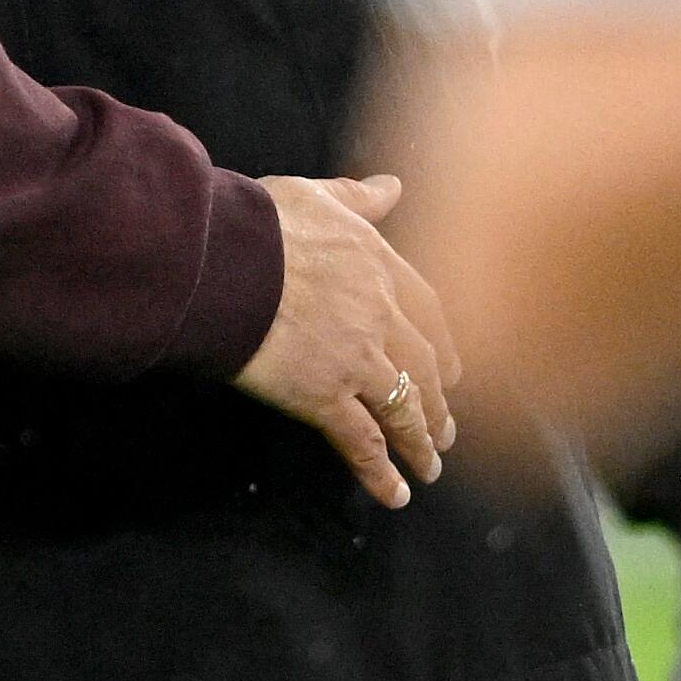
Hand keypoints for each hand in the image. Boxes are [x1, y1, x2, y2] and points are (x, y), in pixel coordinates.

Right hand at [232, 173, 459, 508]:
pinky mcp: (324, 396)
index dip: (446, 345)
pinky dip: (382, 472)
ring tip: (430, 467)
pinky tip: (395, 495)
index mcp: (379, 267)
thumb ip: (359, 197)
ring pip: (403, 408)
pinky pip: (363, 442)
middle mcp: (379, 316)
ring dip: (420, 441)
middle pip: (424, 368)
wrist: (226, 258)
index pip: (429, 312)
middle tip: (446, 430)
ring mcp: (356, 360)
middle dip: (438, 402)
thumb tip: (393, 185)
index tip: (455, 370)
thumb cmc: (261, 221)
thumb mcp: (317, 194)